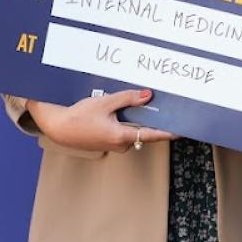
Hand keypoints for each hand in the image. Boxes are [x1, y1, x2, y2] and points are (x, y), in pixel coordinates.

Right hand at [27, 89, 176, 153]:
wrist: (59, 128)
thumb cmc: (79, 116)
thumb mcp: (104, 102)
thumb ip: (127, 98)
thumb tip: (147, 96)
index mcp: (121, 136)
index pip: (151, 135)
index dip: (167, 132)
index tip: (182, 130)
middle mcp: (121, 144)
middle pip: (142, 130)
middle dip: (149, 118)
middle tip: (157, 104)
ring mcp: (114, 145)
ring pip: (132, 130)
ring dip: (134, 118)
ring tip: (132, 102)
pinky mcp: (109, 142)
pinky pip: (123, 131)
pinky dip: (125, 121)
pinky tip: (119, 110)